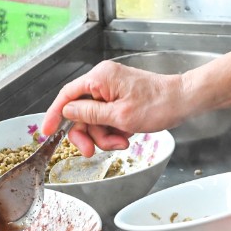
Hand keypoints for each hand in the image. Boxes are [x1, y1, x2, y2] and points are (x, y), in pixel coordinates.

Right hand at [42, 61, 188, 155]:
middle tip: (93, 151)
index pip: (67, 95)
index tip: (46, 131)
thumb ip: (90, 114)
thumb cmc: (158, 105)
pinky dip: (114, 132)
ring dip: (105, 136)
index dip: (55, 114)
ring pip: (95, 120)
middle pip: (80, 112)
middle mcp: (103, 81)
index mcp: (100, 78)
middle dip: (88, 134)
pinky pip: (107, 120)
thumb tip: (68, 112)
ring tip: (122, 141)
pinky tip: (128, 135)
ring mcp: (112, 91)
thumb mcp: (120, 115)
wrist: (183, 101)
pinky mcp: (120, 100)